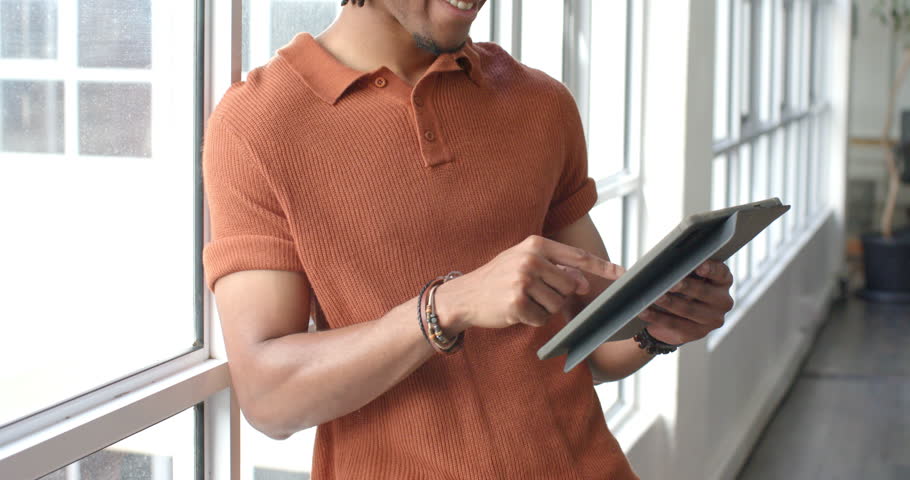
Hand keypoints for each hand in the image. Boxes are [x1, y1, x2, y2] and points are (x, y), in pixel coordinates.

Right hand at [434, 235, 624, 332]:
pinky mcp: (517, 303)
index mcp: (535, 244)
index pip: (578, 257)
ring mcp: (523, 281)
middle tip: (534, 292)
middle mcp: (531, 260)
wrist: (464, 295)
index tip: (623, 274)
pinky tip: (515, 311)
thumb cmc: (498, 277)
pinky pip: (542, 318)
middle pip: (570, 286)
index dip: (603, 267)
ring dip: (545, 308)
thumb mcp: (524, 261)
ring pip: (558, 304)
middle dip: (558, 295)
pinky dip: (532, 319)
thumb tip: (583, 282)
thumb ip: (555, 267)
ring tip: (523, 300)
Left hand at [638, 260, 734, 345]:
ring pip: (689, 310)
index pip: (721, 273)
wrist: (673, 316)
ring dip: (669, 303)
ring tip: (654, 297)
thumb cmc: (679, 287)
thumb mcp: (682, 274)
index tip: (698, 265)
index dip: (711, 269)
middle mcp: (722, 301)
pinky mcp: (697, 333)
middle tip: (671, 283)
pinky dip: (657, 317)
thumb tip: (653, 261)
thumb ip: (678, 266)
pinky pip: (676, 325)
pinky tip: (644, 311)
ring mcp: (712, 319)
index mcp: (722, 281)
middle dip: (685, 287)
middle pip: (704, 292)